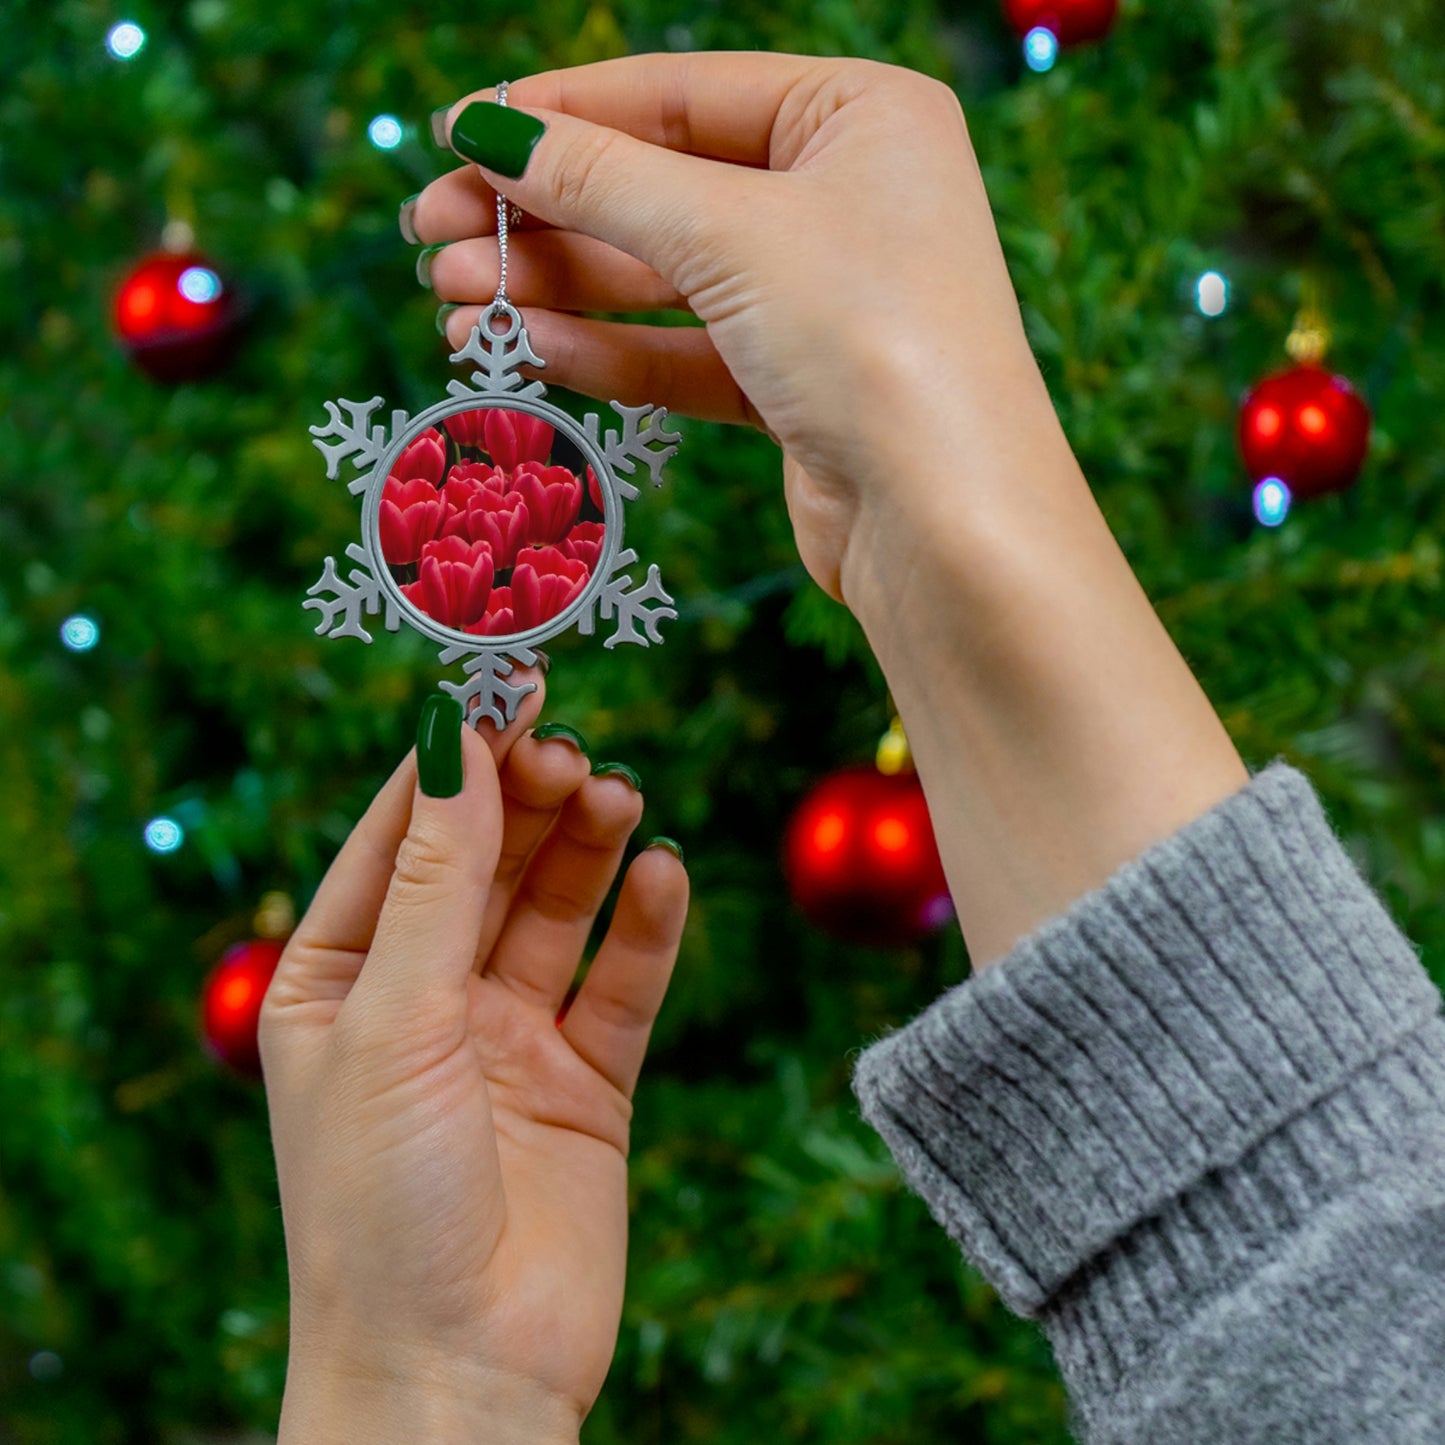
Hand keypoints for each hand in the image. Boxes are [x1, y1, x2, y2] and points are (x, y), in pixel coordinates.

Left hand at [259, 680, 687, 1441]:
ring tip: (619, 798)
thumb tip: (455, 737)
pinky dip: (647, 928)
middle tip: (573, 753)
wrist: (458, 1376)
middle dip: (527, 800)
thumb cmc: (380, 1205)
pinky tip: (665, 876)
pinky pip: (622, 984)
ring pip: (557, 910)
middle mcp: (424, 999)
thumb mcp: (394, 1018)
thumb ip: (437, 878)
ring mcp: (508, 1039)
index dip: (453, 758)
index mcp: (339, 978)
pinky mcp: (586, 1082)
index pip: (400, 836)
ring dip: (589, 849)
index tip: (506, 683)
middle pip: (487, 862)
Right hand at [411, 53, 1066, 607]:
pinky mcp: (799, 387)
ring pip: (664, 279)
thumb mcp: (727, 233)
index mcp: (859, 115)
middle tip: (431, 236)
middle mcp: (846, 198)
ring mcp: (822, 297)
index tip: (455, 133)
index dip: (560, 113)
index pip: (679, 93)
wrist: (948, 525)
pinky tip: (528, 351)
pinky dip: (609, 352)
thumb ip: (601, 180)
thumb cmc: (871, 340)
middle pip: (661, 188)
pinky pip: (685, 353)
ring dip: (558, 289)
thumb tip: (488, 131)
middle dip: (543, 215)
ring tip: (453, 303)